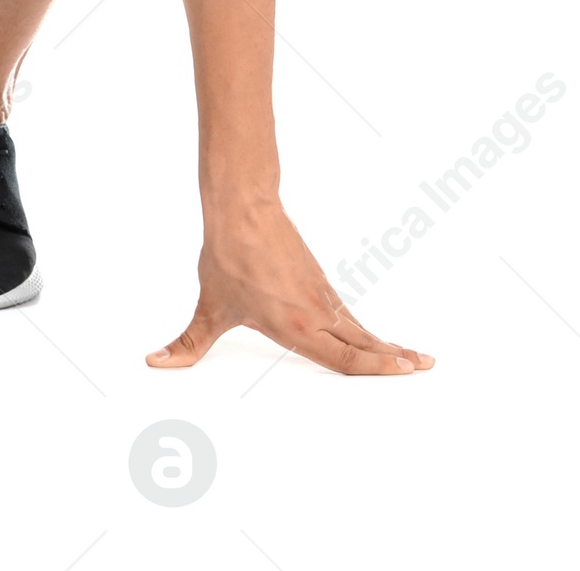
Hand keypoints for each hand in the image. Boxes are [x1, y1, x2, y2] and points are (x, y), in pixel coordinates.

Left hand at [147, 199, 433, 376]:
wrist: (241, 207)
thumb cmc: (227, 256)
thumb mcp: (209, 307)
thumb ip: (186, 344)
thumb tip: (155, 362)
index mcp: (294, 326)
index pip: (344, 358)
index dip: (376, 369)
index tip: (405, 371)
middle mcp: (315, 312)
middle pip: (363, 344)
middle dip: (394, 359)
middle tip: (424, 367)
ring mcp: (319, 295)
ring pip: (358, 327)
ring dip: (385, 344)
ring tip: (412, 357)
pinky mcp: (317, 280)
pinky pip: (346, 313)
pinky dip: (365, 328)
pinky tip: (370, 335)